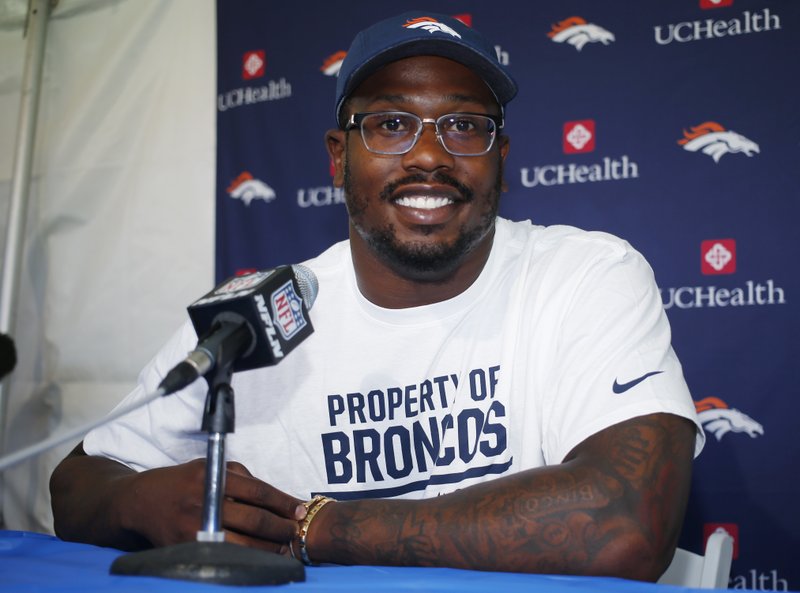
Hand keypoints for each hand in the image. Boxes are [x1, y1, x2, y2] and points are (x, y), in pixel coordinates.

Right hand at [124, 459, 304, 553]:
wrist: (141, 502)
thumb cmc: (182, 482)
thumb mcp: (209, 467)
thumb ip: (240, 476)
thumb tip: (275, 496)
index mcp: (213, 477)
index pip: (258, 492)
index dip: (283, 502)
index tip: (300, 509)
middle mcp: (205, 502)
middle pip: (255, 519)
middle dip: (281, 528)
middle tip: (296, 531)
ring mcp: (196, 529)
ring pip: (243, 543)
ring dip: (268, 547)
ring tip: (284, 547)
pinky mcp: (188, 549)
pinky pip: (225, 556)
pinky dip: (246, 558)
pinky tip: (260, 558)